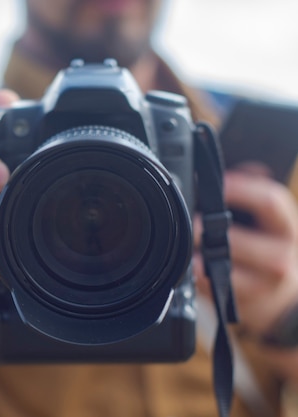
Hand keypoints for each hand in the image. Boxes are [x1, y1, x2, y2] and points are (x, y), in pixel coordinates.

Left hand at [194, 169, 297, 335]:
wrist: (282, 303)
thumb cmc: (268, 250)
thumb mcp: (270, 221)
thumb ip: (253, 192)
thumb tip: (231, 167)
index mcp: (288, 228)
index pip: (270, 201)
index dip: (239, 188)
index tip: (217, 182)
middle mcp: (281, 257)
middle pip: (235, 236)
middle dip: (205, 225)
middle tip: (187, 217)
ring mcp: (261, 285)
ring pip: (218, 263)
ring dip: (196, 250)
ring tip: (187, 240)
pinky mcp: (241, 304)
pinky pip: (208, 285)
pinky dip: (195, 272)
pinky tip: (191, 263)